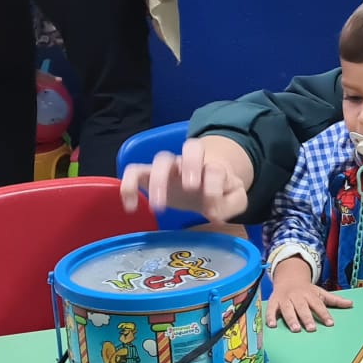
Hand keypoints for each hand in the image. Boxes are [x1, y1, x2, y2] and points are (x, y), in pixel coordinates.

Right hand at [119, 136, 252, 221]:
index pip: (215, 169)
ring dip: (158, 180)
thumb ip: (232, 204)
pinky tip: (130, 207)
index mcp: (213, 167)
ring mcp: (169, 167)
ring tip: (158, 207)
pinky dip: (128, 185)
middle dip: (190, 165)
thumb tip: (215, 214)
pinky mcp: (149, 175)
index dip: (214, 186)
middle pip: (190, 148)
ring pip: (160, 159)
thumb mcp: (234, 199)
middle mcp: (190, 162)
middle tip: (190, 188)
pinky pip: (134, 172)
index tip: (213, 210)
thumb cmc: (219, 191)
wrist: (204, 184)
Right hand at [267, 263, 353, 330]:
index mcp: (310, 295)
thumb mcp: (321, 293)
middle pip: (302, 307)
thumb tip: (351, 304)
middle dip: (307, 317)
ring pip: (287, 309)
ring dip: (291, 318)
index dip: (324, 314)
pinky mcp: (274, 301)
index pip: (318, 305)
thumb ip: (334, 300)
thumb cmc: (307, 290)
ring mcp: (285, 299)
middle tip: (311, 328)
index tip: (330, 323)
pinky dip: (270, 316)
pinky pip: (270, 309)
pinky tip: (272, 325)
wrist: (289, 278)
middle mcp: (297, 296)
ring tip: (295, 329)